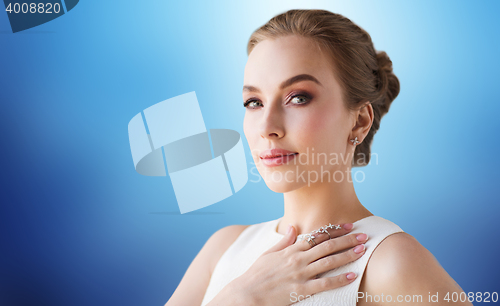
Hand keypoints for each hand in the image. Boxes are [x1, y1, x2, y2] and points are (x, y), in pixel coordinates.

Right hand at [226, 223, 367, 305]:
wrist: (247, 293)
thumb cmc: (257, 274)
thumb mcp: (268, 253)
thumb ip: (284, 241)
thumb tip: (292, 227)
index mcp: (291, 249)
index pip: (318, 236)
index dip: (335, 230)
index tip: (349, 225)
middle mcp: (298, 259)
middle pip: (328, 246)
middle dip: (348, 240)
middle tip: (364, 235)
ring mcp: (300, 274)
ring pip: (329, 262)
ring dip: (347, 255)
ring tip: (362, 250)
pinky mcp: (301, 290)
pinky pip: (324, 284)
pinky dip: (339, 279)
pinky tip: (352, 275)